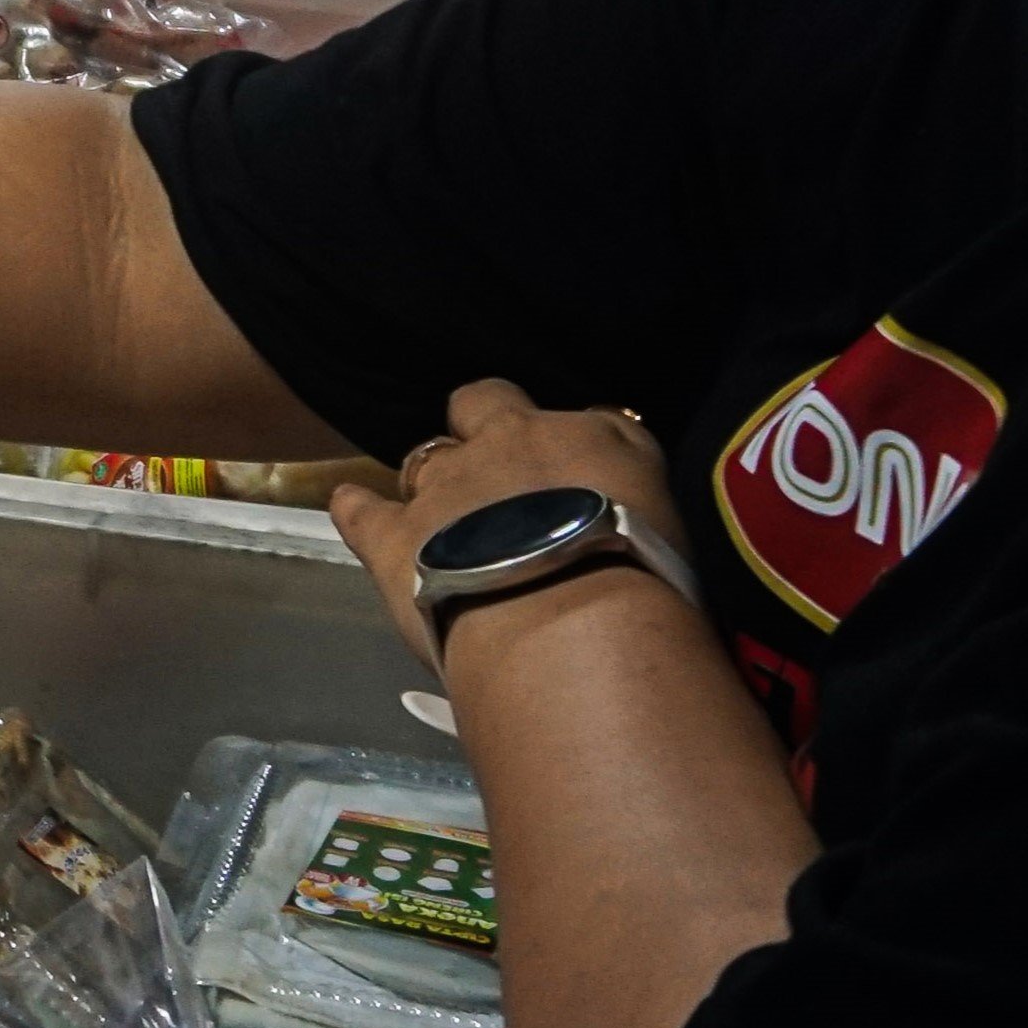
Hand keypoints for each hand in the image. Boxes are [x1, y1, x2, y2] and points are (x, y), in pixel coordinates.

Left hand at [330, 378, 679, 691]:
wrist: (573, 625)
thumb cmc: (647, 587)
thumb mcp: (674, 527)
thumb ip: (638, 501)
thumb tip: (622, 512)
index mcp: (594, 438)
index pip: (585, 420)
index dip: (570, 446)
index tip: (573, 477)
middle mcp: (513, 442)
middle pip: (485, 402)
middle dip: (482, 426)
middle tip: (494, 476)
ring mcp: (447, 485)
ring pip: (427, 459)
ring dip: (434, 483)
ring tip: (444, 522)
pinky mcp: (394, 534)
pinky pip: (360, 508)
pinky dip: (356, 507)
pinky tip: (352, 506)